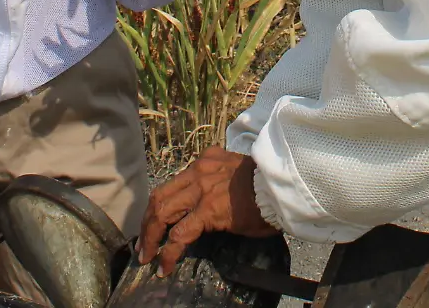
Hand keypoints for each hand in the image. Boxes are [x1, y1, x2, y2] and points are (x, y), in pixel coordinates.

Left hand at [138, 146, 276, 274]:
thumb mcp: (238, 173)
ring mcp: (201, 190)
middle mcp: (198, 171)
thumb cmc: (269, 183)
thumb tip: (212, 202)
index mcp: (206, 161)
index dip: (160, 204)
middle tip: (143, 243)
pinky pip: (180, 234)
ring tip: (147, 256)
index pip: (174, 182)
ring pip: (162, 212)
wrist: (284, 183)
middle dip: (147, 222)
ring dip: (150, 237)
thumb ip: (220, 180)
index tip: (156, 221)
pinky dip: (168, 252)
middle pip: (160, 196)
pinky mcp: (208, 210)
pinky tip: (164, 266)